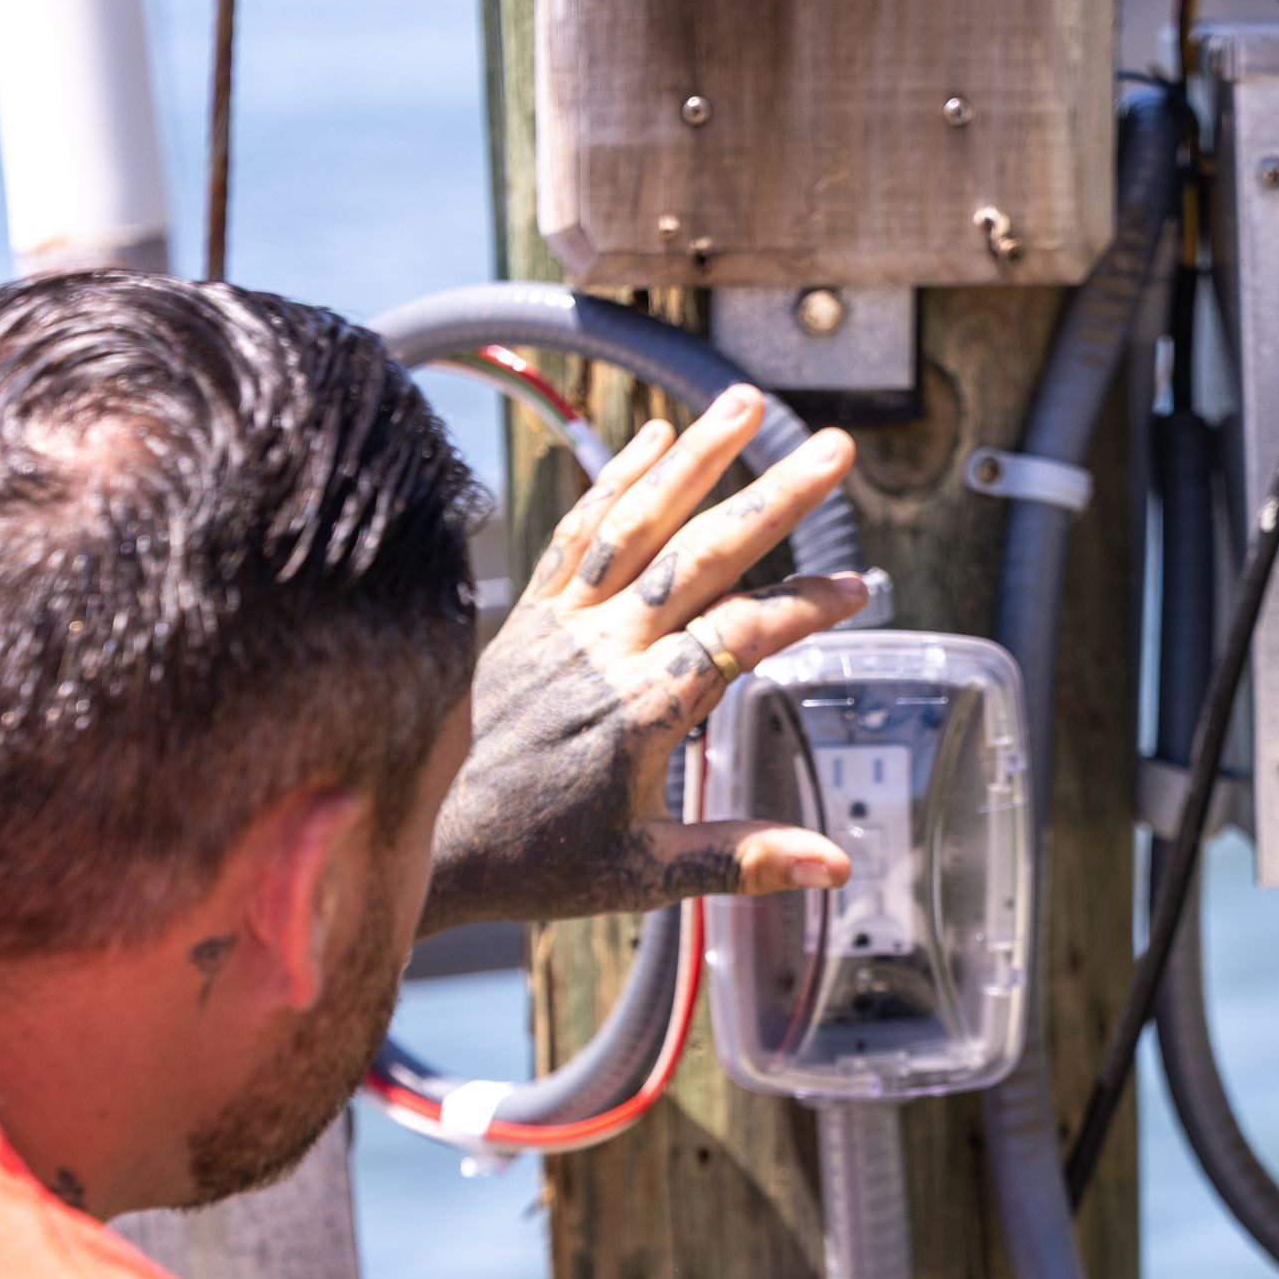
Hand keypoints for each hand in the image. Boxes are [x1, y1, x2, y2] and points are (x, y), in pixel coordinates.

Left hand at [422, 390, 866, 933]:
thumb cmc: (531, 863)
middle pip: (701, 555)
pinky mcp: (529, 614)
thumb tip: (832, 868)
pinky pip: (577, 531)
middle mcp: (602, 651)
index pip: (741, 637)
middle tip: (835, 448)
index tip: (856, 588)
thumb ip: (739, 860)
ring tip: (746, 402)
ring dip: (696, 458)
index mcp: (639, 712)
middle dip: (775, 497)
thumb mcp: (644, 876)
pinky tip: (654, 435)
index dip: (805, 607)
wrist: (422, 842)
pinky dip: (616, 479)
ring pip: (638, 522)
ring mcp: (562, 624)